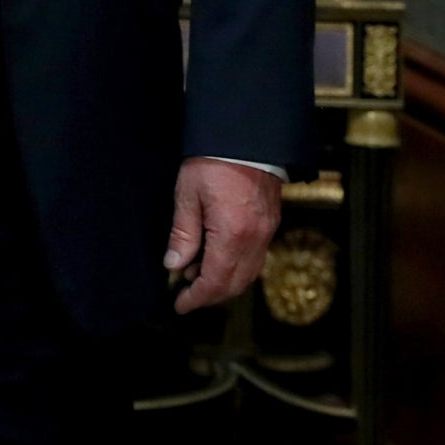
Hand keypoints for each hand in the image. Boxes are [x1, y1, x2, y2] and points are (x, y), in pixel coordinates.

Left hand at [167, 156, 282, 313]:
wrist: (248, 139)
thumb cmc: (213, 162)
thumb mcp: (187, 196)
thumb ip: (183, 234)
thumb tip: (174, 265)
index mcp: (233, 235)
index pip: (215, 281)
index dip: (197, 298)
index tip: (180, 305)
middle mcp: (256, 240)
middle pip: (235, 283)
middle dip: (210, 295)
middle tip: (186, 296)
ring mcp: (267, 233)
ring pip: (248, 273)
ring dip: (223, 282)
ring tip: (194, 275)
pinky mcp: (270, 224)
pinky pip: (255, 258)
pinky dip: (235, 267)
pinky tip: (214, 258)